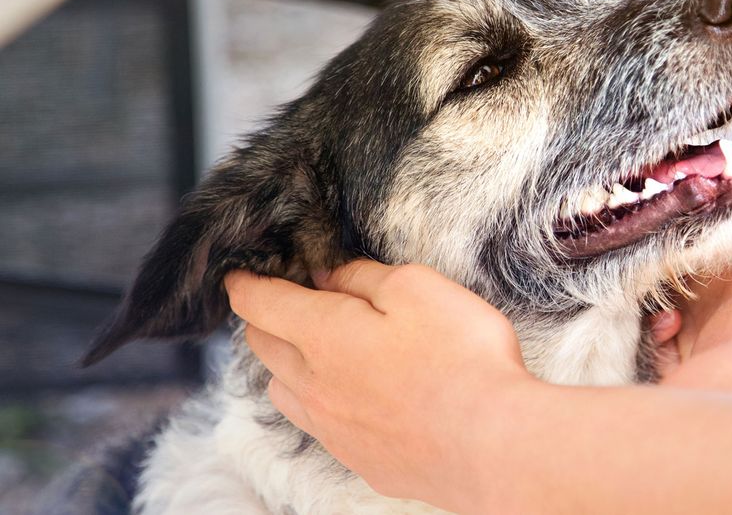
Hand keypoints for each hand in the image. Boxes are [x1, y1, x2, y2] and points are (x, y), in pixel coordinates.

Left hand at [226, 261, 535, 509]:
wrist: (489, 444)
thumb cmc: (460, 358)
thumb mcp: (418, 288)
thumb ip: (365, 277)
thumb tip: (330, 277)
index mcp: (323, 334)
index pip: (261, 304)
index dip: (245, 284)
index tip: (239, 276)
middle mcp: (315, 384)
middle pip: (264, 347)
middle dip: (263, 320)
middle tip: (279, 303)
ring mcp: (333, 428)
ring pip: (283, 391)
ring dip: (285, 365)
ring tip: (308, 352)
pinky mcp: (359, 459)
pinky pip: (318, 425)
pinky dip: (318, 403)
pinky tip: (346, 398)